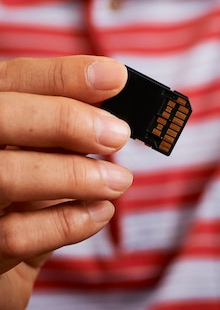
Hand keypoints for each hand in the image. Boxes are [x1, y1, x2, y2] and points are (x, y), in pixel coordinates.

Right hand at [0, 55, 131, 309]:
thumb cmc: (27, 188)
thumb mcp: (41, 148)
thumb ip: (64, 121)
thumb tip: (113, 88)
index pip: (13, 78)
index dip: (64, 75)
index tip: (116, 77)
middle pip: (2, 116)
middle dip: (66, 121)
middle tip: (119, 135)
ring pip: (8, 175)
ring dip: (76, 176)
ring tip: (118, 180)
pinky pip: (16, 233)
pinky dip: (67, 222)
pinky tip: (100, 212)